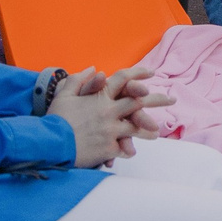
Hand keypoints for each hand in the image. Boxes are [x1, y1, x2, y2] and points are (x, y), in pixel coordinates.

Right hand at [52, 66, 173, 165]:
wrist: (49, 143)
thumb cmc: (55, 119)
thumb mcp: (64, 95)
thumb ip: (79, 80)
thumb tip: (95, 69)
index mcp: (100, 96)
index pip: (124, 79)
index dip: (139, 74)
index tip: (151, 72)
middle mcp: (110, 111)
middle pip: (140, 102)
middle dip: (158, 99)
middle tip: (172, 99)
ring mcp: (111, 130)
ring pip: (137, 128)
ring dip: (148, 129)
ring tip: (156, 131)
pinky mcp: (109, 148)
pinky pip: (124, 148)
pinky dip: (127, 149)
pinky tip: (131, 151)